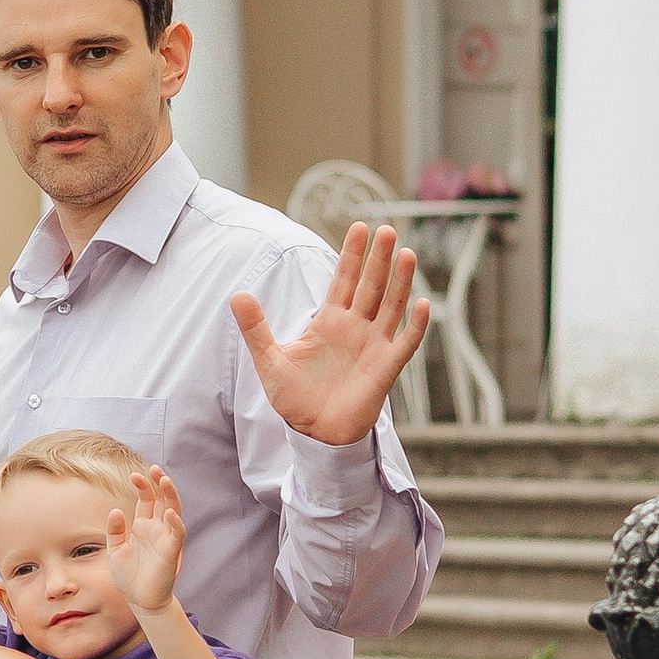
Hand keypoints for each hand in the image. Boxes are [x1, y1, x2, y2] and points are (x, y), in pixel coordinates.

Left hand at [105, 463, 185, 618]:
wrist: (139, 600)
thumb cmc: (128, 576)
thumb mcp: (115, 550)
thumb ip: (115, 531)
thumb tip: (116, 510)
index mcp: (144, 526)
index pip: (147, 500)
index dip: (143, 486)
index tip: (135, 475)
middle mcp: (157, 529)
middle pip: (163, 500)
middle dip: (160, 484)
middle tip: (155, 469)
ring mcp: (166, 539)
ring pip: (173, 512)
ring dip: (171, 496)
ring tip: (165, 480)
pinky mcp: (171, 552)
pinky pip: (177, 535)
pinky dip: (175, 523)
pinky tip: (170, 513)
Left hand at [231, 223, 428, 446]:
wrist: (312, 432)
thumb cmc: (293, 397)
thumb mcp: (270, 359)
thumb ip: (256, 327)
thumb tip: (237, 295)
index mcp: (329, 321)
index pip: (343, 279)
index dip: (352, 254)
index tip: (359, 227)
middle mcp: (355, 327)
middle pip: (370, 285)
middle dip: (378, 258)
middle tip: (387, 230)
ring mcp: (373, 345)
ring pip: (390, 306)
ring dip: (400, 282)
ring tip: (407, 253)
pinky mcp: (386, 368)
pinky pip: (405, 343)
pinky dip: (415, 325)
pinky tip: (422, 304)